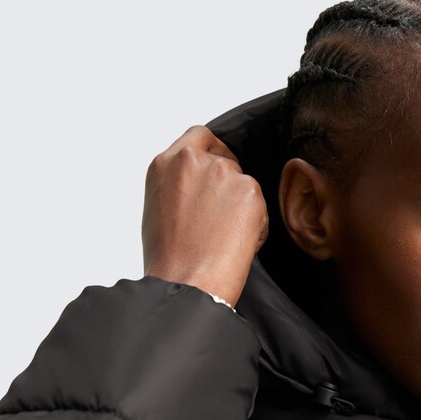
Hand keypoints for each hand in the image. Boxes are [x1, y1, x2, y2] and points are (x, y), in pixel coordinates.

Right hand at [142, 124, 268, 307]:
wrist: (186, 282)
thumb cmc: (169, 258)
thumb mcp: (159, 208)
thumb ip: (180, 186)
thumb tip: (198, 190)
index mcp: (167, 163)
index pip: (200, 137)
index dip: (214, 152)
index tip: (218, 171)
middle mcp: (195, 160)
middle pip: (227, 161)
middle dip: (229, 187)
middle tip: (222, 222)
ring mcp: (224, 173)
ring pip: (244, 186)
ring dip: (242, 209)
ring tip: (224, 240)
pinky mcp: (250, 192)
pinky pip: (261, 208)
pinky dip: (256, 228)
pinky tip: (236, 247)